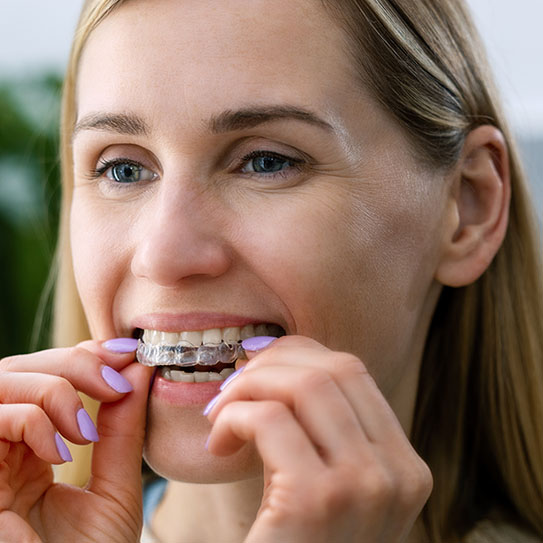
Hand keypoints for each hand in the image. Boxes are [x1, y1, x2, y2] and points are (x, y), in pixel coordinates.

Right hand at [0, 341, 152, 542]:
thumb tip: (138, 371)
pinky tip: (61, 451)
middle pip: (18, 368)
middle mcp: (0, 451)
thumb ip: (123, 432)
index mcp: (30, 452)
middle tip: (115, 381)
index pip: (45, 377)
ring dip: (55, 389)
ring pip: (2, 380)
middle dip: (73, 363)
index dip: (84, 355)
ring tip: (86, 430)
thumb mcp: (114, 490)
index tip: (128, 354)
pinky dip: (32, 419)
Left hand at [205, 336, 432, 542]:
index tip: (259, 370)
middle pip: (333, 367)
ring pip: (305, 383)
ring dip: (248, 386)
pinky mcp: (317, 502)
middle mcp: (398, 475)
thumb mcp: (329, 483)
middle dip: (272, 363)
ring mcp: (365, 487)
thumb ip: (325, 427)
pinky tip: (218, 443)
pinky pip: (270, 419)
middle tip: (233, 389)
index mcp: (404, 466)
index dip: (298, 356)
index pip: (353, 371)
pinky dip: (234, 417)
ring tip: (221, 416)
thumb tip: (280, 355)